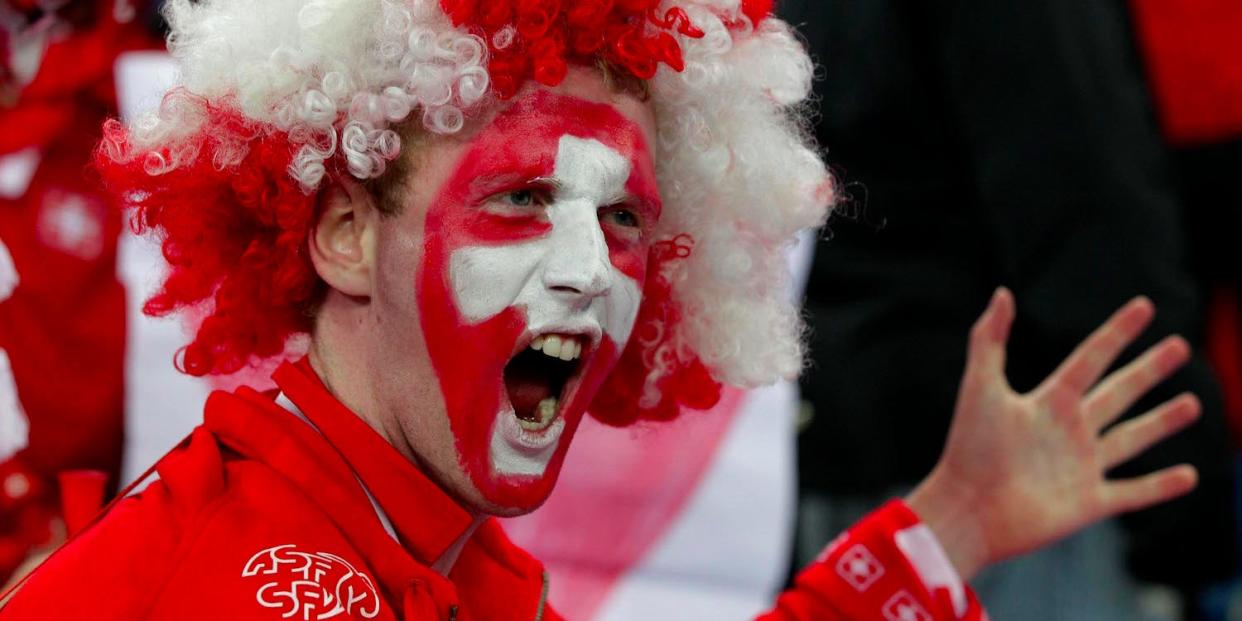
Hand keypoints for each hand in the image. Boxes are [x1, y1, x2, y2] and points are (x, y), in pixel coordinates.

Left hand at [906, 289, 1199, 581]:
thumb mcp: (980, 388)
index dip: (1117, 332)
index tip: (1144, 307)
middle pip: (1118, 393)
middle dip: (1149, 371)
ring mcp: (1082, 467)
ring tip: (1193, 404)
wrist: (965, 509)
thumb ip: (989, 340)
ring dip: (1162, 423)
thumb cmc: (968, 448)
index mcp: (1048, 402)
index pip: (1091, 358)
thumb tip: (1002, 292)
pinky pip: (1133, 493)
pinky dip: (1161, 486)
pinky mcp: (1089, 503)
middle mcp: (1069, 431)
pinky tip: (1189, 476)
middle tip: (1180, 346)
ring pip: (1131, 438)